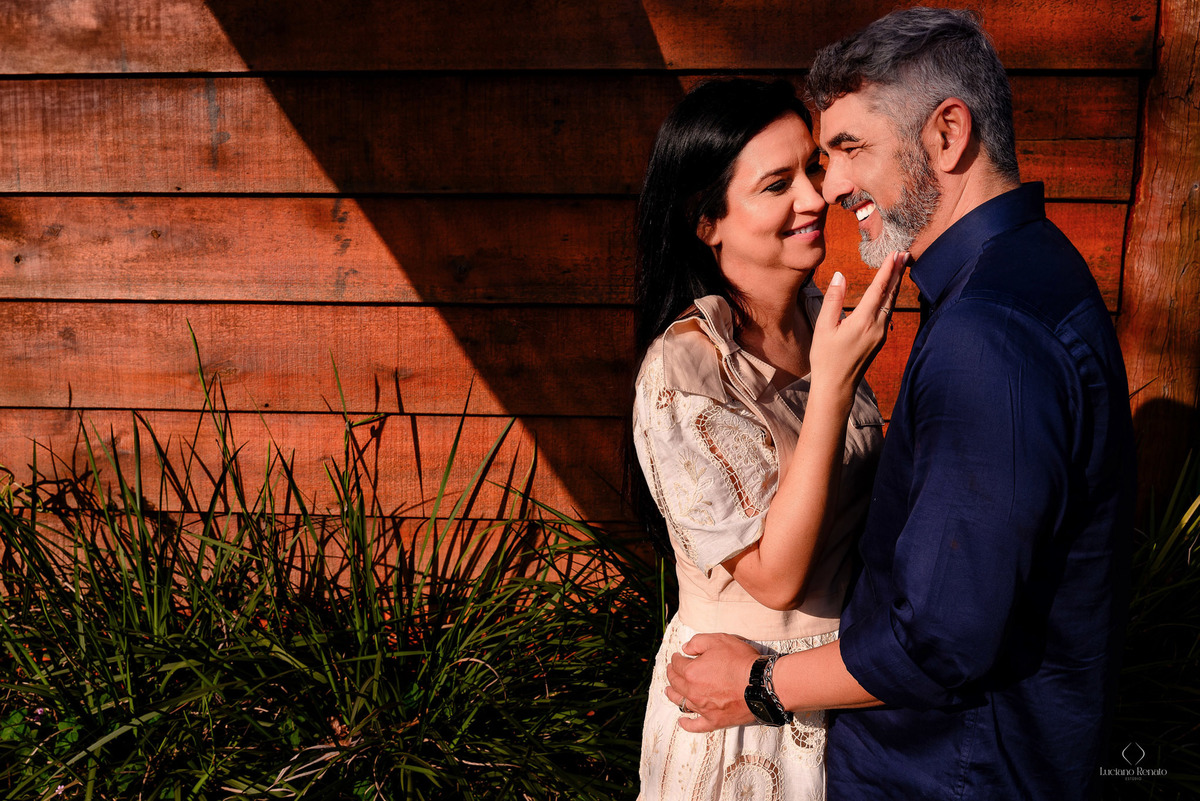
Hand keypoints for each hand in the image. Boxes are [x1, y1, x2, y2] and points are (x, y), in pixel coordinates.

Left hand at [664, 633, 759, 732]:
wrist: (761, 684)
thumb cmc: (741, 660)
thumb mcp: (718, 640)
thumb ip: (697, 642)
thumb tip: (684, 649)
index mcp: (691, 672)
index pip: (677, 664)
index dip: (676, 658)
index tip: (677, 656)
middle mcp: (693, 691)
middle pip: (676, 683)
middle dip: (671, 674)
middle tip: (671, 670)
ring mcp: (703, 708)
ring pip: (681, 702)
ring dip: (672, 695)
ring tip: (668, 691)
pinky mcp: (714, 720)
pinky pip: (696, 725)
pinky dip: (687, 724)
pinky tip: (682, 721)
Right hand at [809, 251, 908, 393]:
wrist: (836, 386)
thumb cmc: (826, 358)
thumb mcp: (824, 327)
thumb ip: (833, 300)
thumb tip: (839, 276)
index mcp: (864, 321)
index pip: (879, 289)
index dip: (887, 269)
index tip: (894, 253)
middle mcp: (877, 326)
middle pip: (891, 294)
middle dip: (897, 272)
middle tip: (903, 253)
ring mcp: (881, 334)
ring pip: (891, 304)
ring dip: (895, 284)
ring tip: (899, 268)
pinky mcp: (879, 340)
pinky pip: (888, 313)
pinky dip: (890, 298)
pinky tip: (889, 293)